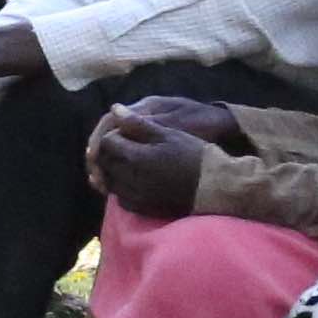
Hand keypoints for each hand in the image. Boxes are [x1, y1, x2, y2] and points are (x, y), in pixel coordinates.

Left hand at [86, 104, 210, 221]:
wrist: (213, 186)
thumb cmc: (193, 155)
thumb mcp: (168, 133)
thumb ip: (137, 123)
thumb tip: (114, 109)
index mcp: (135, 157)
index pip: (106, 143)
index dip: (113, 135)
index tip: (124, 133)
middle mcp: (130, 179)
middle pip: (104, 162)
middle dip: (109, 152)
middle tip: (123, 145)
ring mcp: (134, 196)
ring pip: (109, 181)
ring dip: (113, 170)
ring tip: (127, 161)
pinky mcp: (141, 208)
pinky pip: (120, 197)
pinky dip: (121, 187)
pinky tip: (133, 179)